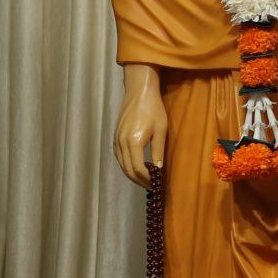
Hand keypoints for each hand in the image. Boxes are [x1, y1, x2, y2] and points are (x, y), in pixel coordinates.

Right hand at [114, 64, 166, 188]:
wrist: (139, 91)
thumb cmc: (153, 108)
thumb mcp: (161, 130)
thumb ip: (158, 151)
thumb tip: (158, 169)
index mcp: (133, 142)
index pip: (138, 169)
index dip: (147, 179)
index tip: (156, 184)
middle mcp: (121, 142)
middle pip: (127, 170)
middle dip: (139, 180)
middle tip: (151, 186)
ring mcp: (116, 139)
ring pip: (121, 164)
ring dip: (132, 174)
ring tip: (144, 179)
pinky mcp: (115, 136)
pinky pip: (118, 156)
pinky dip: (126, 165)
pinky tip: (135, 166)